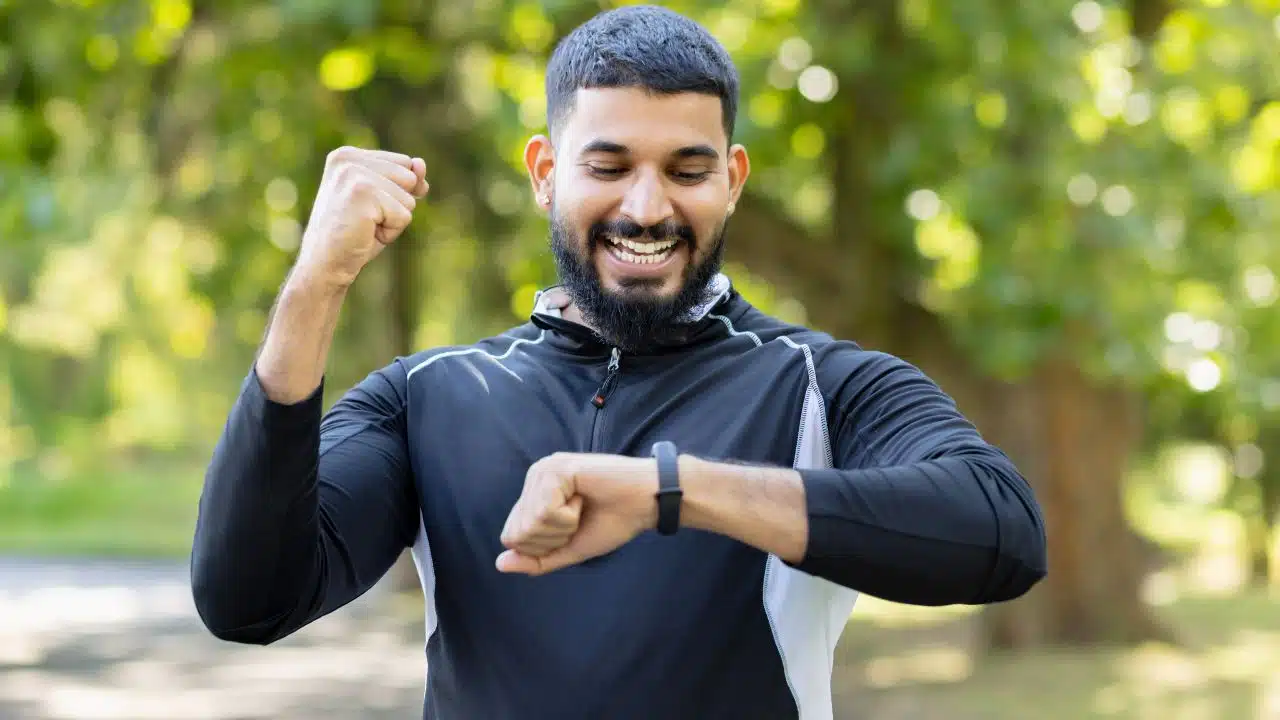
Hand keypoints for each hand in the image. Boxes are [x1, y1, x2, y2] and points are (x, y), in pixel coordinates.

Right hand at [293, 146, 429, 289]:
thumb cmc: (354, 235)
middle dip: (397, 205)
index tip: (366, 207)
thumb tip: (421, 164)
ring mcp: (354, 174)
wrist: (324, 266)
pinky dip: (391, 232)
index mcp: (347, 155)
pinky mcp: (363, 193)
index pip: (404, 163)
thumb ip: (405, 179)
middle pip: (409, 177)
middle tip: (365, 220)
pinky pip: (404, 215)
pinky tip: (365, 234)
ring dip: (393, 219)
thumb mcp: (384, 202)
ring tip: (364, 227)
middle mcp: (348, 159)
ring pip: (408, 197)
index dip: (398, 192)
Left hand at [497, 452, 658, 575]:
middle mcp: (534, 478)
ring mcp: (544, 470)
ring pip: (530, 524)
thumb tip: (500, 564)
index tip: (571, 529)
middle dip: (551, 539)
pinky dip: (569, 517)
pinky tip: (584, 498)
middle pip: (517, 533)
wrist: (645, 503)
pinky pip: (546, 512)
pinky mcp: (557, 469)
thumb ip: (537, 559)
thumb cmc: (612, 521)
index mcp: (534, 494)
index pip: (512, 537)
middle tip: (578, 518)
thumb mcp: (570, 548)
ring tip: (582, 507)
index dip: (543, 547)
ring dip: (563, 527)